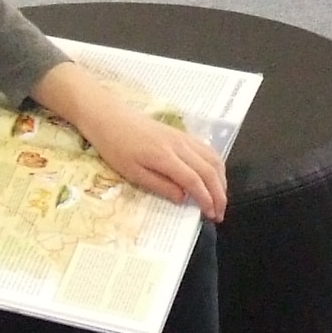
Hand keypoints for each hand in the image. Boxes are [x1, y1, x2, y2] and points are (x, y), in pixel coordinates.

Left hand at [42, 66, 229, 217]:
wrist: (110, 117)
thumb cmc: (115, 146)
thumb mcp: (132, 172)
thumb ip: (160, 186)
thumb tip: (183, 198)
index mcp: (166, 157)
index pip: (195, 181)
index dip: (206, 199)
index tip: (211, 215)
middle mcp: (180, 146)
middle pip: (209, 171)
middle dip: (219, 194)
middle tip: (219, 213)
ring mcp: (183, 138)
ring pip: (213, 158)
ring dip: (221, 180)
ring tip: (220, 198)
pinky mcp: (182, 134)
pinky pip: (207, 149)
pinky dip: (216, 165)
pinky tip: (214, 176)